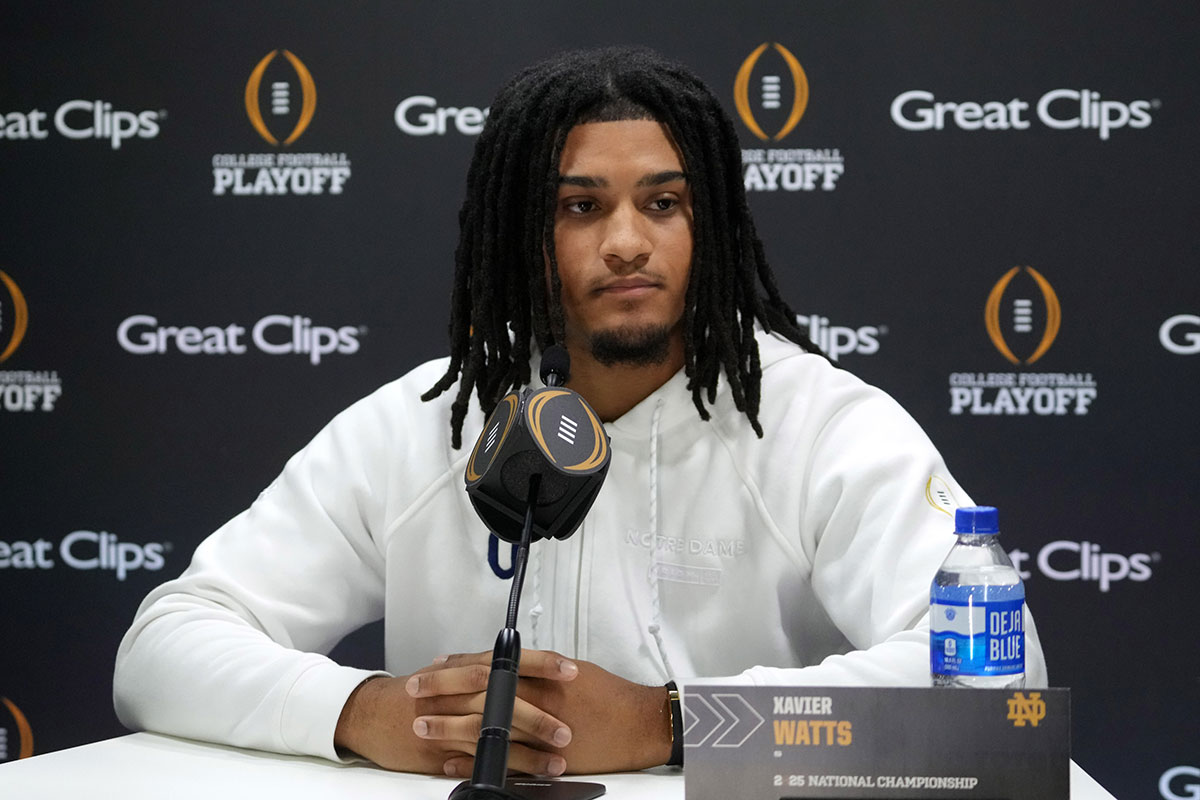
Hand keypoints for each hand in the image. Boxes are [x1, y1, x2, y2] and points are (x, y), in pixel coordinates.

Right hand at [333, 650, 577, 776]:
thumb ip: (488, 671)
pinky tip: (522, 777)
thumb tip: (529, 669)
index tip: (570, 670)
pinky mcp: (439, 753)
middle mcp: (458, 693)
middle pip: (502, 699)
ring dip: (526, 750)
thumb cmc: (417, 692)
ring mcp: (448, 724)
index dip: (540, 664)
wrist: (371, 713)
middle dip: (537, 714)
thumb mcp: (452, 671)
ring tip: (555, 760)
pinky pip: (475, 762)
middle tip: (566, 728)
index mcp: (466, 668)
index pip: (509, 661)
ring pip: (492, 735)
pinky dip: (499, 769)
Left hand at [428, 651, 672, 776]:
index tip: (433, 666)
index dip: (456, 666)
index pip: (487, 666)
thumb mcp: (570, 669)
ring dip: (448, 728)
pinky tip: (452, 764)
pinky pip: (499, 760)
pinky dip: (473, 762)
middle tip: (415, 692)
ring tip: (422, 727)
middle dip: (442, 692)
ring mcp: (534, 731)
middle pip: (477, 693)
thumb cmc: (608, 694)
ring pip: (482, 726)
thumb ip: (536, 669)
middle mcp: (533, 699)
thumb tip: (510, 665)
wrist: (636, 722)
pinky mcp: (540, 759)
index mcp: (538, 674)